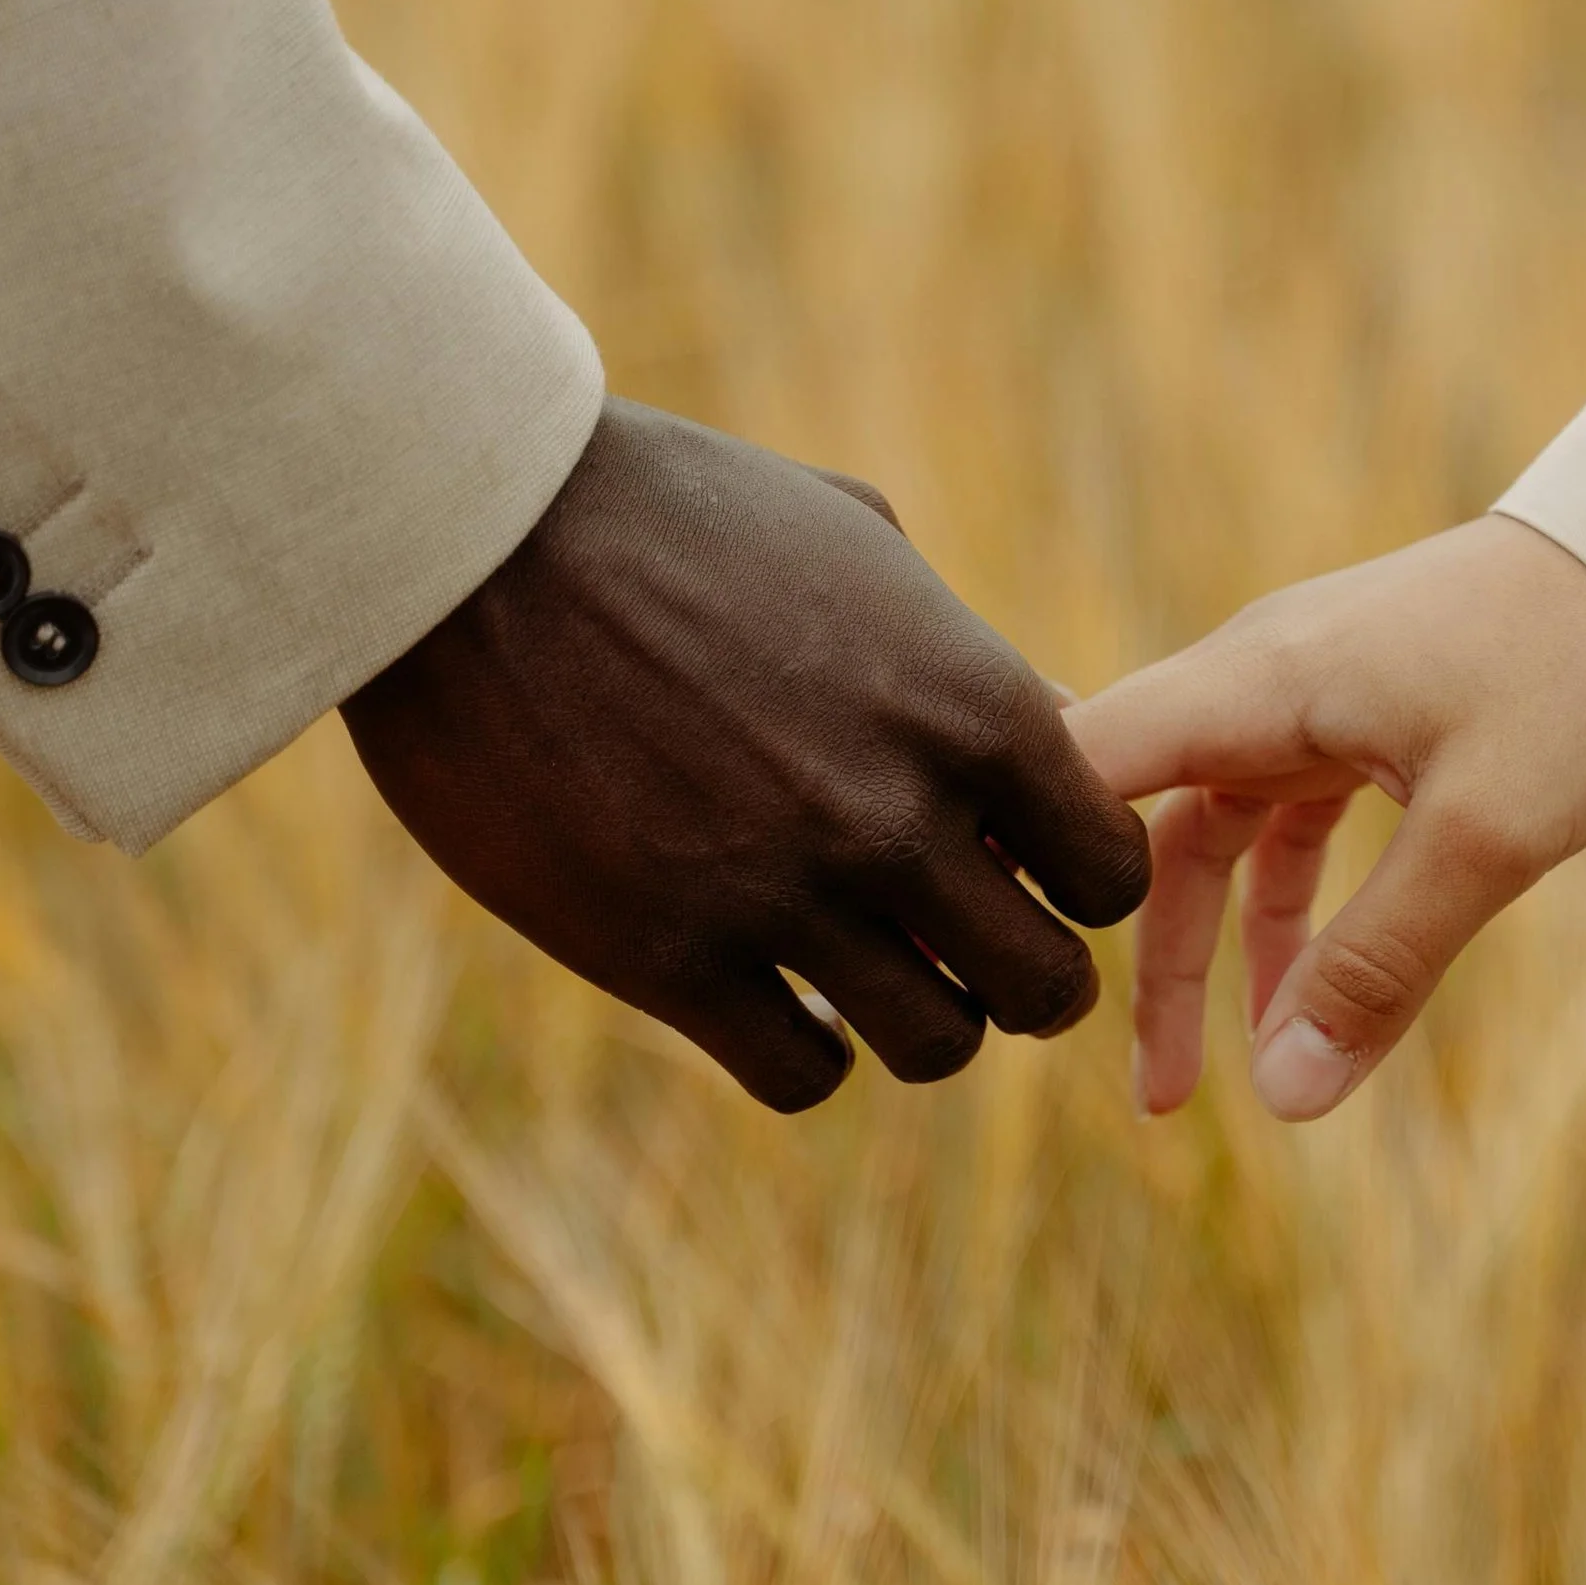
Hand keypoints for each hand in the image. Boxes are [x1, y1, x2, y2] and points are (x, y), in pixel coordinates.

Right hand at [344, 399, 1149, 1111]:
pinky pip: (802, 1075)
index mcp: (970, 705)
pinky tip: (769, 995)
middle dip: (1018, 974)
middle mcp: (900, 815)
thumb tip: (1041, 729)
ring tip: (869, 974)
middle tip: (961, 945)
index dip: (1077, 882)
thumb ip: (958, 653)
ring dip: (916, 1021)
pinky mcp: (668, 957)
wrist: (475, 535)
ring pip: (935, 1046)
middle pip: (1045, 985)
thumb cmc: (667, 509)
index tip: (1021, 866)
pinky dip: (805, 1052)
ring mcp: (785, 895)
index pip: (1110, 869)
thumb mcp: (853, 541)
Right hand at [1065, 516, 1585, 1121]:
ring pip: (1210, 835)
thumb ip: (1377, 966)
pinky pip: (1284, 825)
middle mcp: (1258, 678)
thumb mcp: (1485, 838)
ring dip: (1199, 952)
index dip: (1025, 857)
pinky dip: (1280, 915)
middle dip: (1115, 948)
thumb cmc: (1580, 675)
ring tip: (1186, 1087)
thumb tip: (1282, 1098)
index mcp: (1254, 680)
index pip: (1081, 761)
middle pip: (1135, 817)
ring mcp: (1309, 695)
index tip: (992, 965)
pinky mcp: (1363, 714)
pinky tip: (1293, 1006)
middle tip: (1103, 1080)